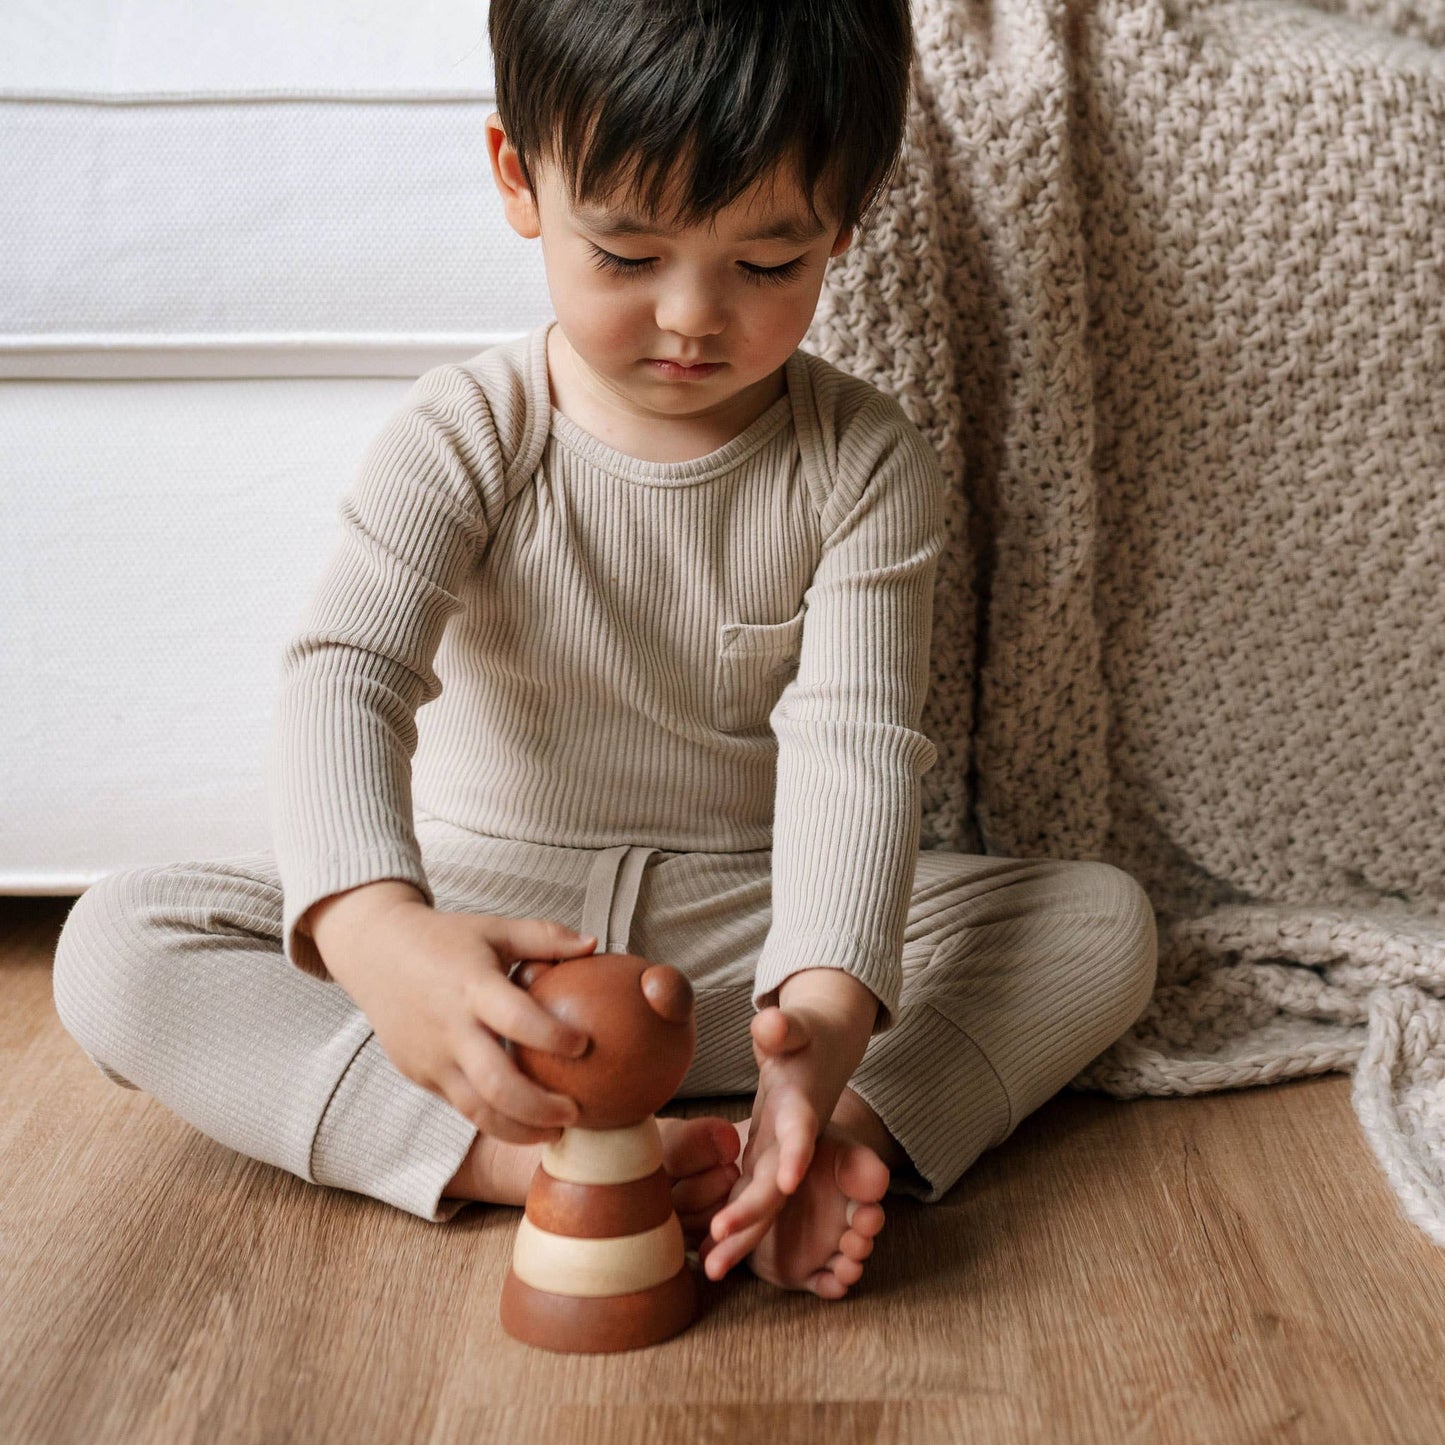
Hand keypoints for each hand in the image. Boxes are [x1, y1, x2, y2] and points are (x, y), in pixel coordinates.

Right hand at [311, 884, 598, 1144]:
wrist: (375, 951)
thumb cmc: (445, 939)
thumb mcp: (495, 929)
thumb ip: (544, 937)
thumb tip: (594, 945)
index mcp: (473, 986)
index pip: (517, 1019)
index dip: (553, 1037)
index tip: (585, 1046)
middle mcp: (450, 1027)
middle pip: (497, 1084)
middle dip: (541, 1108)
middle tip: (576, 1112)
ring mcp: (431, 1057)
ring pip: (476, 1110)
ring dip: (519, 1129)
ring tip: (554, 1132)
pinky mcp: (419, 1074)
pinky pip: (459, 1105)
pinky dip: (492, 1119)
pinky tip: (522, 1121)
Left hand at [701, 968, 877, 1278]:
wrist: (821, 1055)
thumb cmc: (803, 1036)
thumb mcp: (795, 1027)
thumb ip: (784, 1027)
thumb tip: (770, 1023)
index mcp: (802, 1106)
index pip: (800, 1133)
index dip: (795, 1156)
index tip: (787, 1183)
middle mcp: (793, 1142)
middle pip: (776, 1184)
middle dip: (752, 1215)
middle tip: (720, 1243)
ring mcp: (779, 1157)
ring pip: (761, 1205)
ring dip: (738, 1237)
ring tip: (707, 1270)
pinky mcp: (764, 1164)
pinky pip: (747, 1202)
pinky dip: (731, 1228)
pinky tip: (703, 1254)